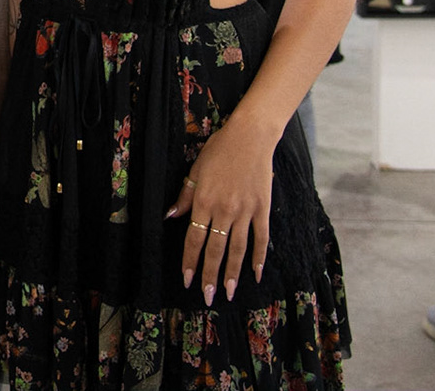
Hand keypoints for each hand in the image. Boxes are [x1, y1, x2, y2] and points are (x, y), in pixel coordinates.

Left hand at [166, 117, 273, 305]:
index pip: (194, 239)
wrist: (250, 137)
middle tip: (207, 297)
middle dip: (210, 275)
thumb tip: (171, 216)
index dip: (190, 261)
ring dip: (233, 273)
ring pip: (237, 249)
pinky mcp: (263, 209)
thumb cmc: (219, 151)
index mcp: (204, 201)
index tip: (187, 280)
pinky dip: (259, 257)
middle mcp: (224, 210)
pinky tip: (255, 274)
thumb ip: (185, 196)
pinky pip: (261, 238)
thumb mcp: (195, 170)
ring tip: (229, 293)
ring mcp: (245, 211)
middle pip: (215, 249)